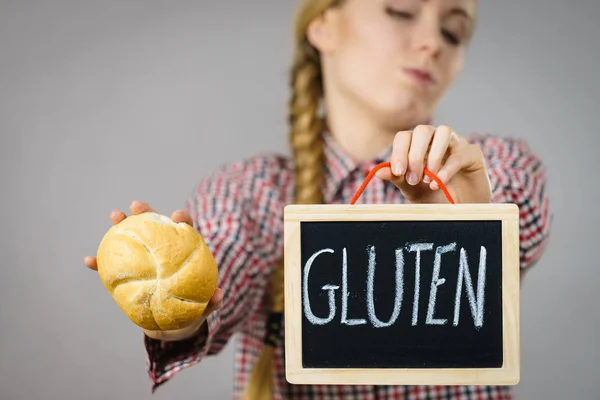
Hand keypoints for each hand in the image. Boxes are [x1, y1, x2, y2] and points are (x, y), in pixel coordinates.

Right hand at [84, 200, 223, 340]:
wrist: (172, 324)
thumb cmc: (192, 308)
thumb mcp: (203, 306)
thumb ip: (212, 302)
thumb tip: (218, 295)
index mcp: (182, 251)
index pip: (184, 229)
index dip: (182, 219)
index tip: (178, 216)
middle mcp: (161, 250)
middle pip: (155, 225)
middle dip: (146, 211)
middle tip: (137, 206)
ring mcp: (142, 260)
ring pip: (131, 238)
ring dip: (121, 224)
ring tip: (114, 216)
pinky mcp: (126, 275)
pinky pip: (110, 266)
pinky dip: (99, 263)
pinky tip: (89, 261)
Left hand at [376, 125, 491, 203]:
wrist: (459, 212)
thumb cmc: (434, 197)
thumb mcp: (412, 189)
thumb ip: (397, 178)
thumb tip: (378, 172)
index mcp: (418, 146)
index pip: (404, 137)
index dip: (399, 152)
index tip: (398, 172)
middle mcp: (436, 140)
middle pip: (423, 130)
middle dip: (415, 154)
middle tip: (413, 178)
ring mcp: (456, 144)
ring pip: (444, 131)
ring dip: (433, 155)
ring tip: (429, 179)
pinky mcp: (473, 154)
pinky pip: (460, 153)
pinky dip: (447, 168)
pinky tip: (439, 184)